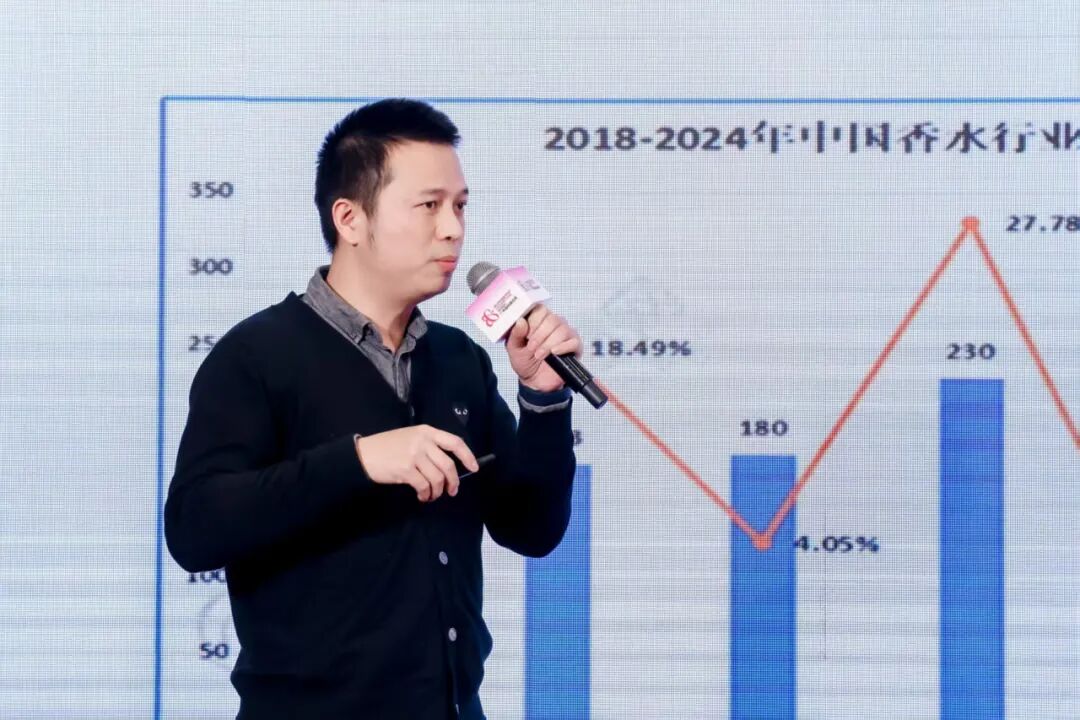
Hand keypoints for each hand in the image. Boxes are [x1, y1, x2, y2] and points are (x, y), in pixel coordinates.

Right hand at [354, 425, 478, 501]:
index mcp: (427, 431)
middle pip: (448, 465)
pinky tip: (422, 496)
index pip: (455, 442)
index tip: (474, 467)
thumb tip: (448, 466)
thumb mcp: (410, 437)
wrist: (364, 454)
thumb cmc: (387, 447)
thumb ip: (428, 446)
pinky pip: (424, 486)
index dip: (468, 456)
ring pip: (437, 478)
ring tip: (432, 495)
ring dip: (437, 491)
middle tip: (452, 491)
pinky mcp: (406, 470)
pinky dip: (426, 495)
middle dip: (453, 481)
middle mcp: (423, 442)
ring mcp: (414, 455)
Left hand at [505, 305, 581, 391]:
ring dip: (548, 344)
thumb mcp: (514, 349)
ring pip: (562, 330)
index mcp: (539, 320)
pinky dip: (563, 347)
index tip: (527, 336)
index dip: (534, 321)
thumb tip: (521, 321)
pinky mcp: (575, 346)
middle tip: (531, 348)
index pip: (541, 309)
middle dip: (540, 335)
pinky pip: (573, 341)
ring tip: (539, 355)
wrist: (535, 381)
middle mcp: (554, 324)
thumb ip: (515, 335)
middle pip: (552, 319)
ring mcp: (566, 334)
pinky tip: (554, 353)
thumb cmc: (525, 361)